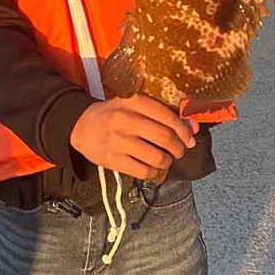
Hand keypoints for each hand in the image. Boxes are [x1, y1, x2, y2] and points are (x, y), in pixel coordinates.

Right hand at [70, 93, 199, 179]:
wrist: (80, 125)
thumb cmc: (114, 114)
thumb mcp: (135, 106)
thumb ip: (164, 114)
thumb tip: (193, 127)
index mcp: (133, 102)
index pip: (167, 116)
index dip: (184, 130)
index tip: (190, 139)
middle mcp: (125, 119)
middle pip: (164, 138)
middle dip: (179, 148)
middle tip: (180, 151)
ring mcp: (118, 141)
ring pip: (156, 157)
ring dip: (167, 162)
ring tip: (165, 159)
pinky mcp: (111, 160)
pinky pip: (143, 171)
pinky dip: (153, 172)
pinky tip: (152, 168)